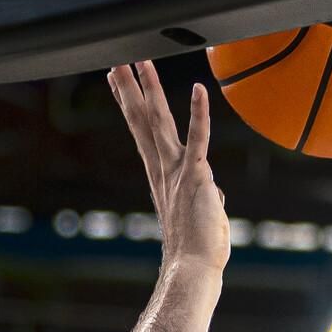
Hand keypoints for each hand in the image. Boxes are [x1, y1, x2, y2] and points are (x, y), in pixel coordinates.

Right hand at [108, 62, 229, 271]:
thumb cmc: (197, 248)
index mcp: (160, 176)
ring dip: (150, 90)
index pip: (142, 132)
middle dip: (129, 90)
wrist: (192, 268)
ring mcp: (177, 171)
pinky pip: (198, 138)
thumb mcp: (201, 213)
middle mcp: (163, 169)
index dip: (130, 104)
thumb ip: (205, 194)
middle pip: (141, 121)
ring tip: (140, 63)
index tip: (120, 82)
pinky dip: (199, 114)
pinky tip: (199, 89)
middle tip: (117, 63)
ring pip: (159, 122)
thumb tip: (214, 192)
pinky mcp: (196, 175)